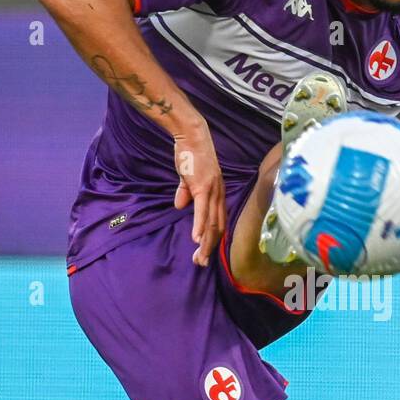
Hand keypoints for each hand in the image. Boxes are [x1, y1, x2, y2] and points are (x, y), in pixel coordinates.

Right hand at [173, 127, 225, 266]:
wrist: (191, 136)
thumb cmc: (191, 155)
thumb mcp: (188, 178)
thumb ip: (185, 193)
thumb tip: (179, 206)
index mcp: (218, 195)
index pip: (219, 223)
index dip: (212, 240)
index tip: (204, 254)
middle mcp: (219, 195)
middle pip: (218, 228)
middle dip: (209, 248)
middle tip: (201, 263)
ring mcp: (213, 191)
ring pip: (211, 223)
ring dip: (205, 243)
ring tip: (199, 258)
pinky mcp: (203, 187)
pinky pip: (202, 211)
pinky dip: (199, 226)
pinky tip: (196, 240)